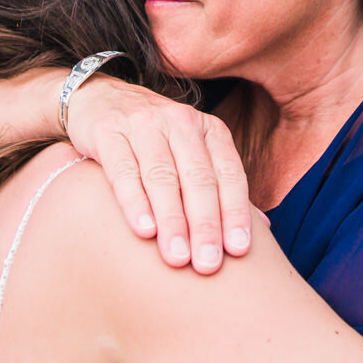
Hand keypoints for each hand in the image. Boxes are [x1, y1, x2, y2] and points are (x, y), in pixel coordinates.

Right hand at [65, 76, 251, 272]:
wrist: (98, 98)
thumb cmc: (153, 140)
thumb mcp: (192, 153)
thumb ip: (221, 189)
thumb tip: (263, 229)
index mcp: (208, 130)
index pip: (228, 175)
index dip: (236, 213)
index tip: (239, 251)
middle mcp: (180, 122)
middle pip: (198, 178)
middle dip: (205, 225)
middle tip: (208, 265)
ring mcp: (142, 124)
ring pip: (162, 177)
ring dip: (172, 220)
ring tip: (177, 257)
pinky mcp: (107, 131)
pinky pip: (124, 171)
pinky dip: (135, 202)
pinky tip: (144, 231)